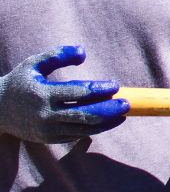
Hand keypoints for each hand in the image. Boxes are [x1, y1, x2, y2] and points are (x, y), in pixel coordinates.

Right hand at [0, 45, 128, 144]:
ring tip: (123, 115)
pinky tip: (107, 121)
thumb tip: (84, 52)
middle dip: (108, 110)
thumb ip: (58, 55)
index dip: (98, 90)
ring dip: (105, 123)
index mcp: (43, 94)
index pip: (76, 93)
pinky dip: (94, 129)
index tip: (116, 85)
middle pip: (83, 115)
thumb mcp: (35, 63)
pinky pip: (76, 135)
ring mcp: (47, 130)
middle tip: (127, 103)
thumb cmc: (20, 82)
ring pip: (82, 129)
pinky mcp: (49, 139)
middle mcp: (45, 115)